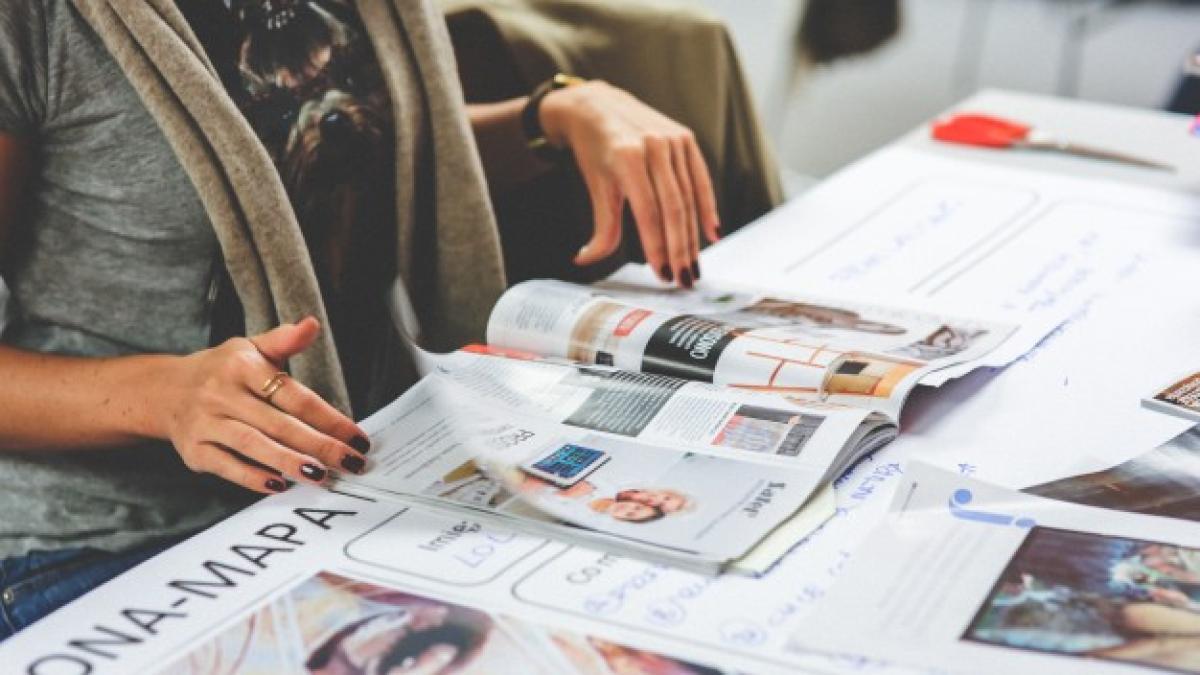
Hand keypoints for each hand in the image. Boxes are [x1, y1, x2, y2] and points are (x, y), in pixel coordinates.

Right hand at [157, 317, 369, 493]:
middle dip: (318, 446)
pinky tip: (280, 484)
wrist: (164, 390)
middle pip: (279, 424)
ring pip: (253, 445)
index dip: (328, 418)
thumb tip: (312, 325)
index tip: (356, 437)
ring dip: (289, 462)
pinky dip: (253, 477)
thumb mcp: (250, 348)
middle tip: (349, 462)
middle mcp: (222, 394)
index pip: (294, 396)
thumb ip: (284, 341)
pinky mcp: (194, 450)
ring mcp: (206, 423)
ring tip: (320, 476)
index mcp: (243, 367)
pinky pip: (227, 466)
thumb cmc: (221, 370)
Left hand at [540, 81, 719, 287]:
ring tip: (693, 265)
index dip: (657, 246)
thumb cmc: (594, 150)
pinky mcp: (686, 138)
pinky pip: (701, 179)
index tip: (662, 274)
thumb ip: (600, 226)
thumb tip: (586, 260)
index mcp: (627, 157)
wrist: (598, 106)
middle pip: (673, 208)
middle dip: (679, 248)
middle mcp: (654, 146)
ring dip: (693, 236)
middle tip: (683, 279)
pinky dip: (707, 207)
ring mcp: (673, 140)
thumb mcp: (596, 186)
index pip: (648, 212)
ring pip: (688, 197)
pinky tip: (711, 233)